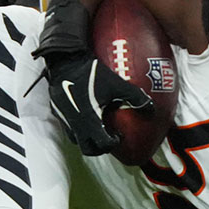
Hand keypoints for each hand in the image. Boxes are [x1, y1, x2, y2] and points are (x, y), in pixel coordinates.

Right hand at [33, 0, 152, 155]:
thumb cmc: (91, 73)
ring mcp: (64, 118)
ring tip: (98, 127)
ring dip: (88, 137)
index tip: (119, 137)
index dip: (112, 144)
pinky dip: (78, 125)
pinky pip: (69, 125)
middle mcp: (75, 124)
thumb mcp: (116, 84)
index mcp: (89, 121)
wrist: (65, 60)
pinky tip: (85, 113)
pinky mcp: (57, 111)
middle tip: (109, 138)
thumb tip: (152, 109)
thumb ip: (135, 97)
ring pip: (76, 138)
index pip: (101, 144)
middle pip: (87, 148)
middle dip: (99, 147)